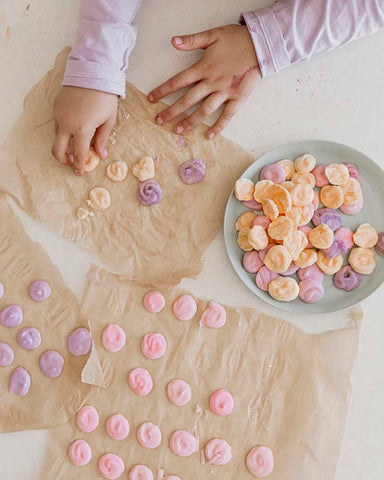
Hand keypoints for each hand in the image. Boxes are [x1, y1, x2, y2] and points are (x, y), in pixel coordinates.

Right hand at [52, 86, 117, 174]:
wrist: (92, 72)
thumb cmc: (105, 97)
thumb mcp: (108, 120)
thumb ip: (102, 139)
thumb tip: (101, 154)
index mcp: (82, 129)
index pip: (78, 154)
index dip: (79, 166)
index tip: (80, 172)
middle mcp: (67, 124)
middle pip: (57, 150)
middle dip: (63, 160)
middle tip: (71, 163)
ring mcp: (59, 115)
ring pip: (57, 136)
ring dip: (64, 144)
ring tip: (75, 144)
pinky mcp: (56, 106)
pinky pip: (57, 123)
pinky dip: (64, 130)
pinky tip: (74, 127)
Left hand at [148, 24, 260, 138]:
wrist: (261, 45)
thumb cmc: (236, 39)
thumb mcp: (212, 35)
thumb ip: (192, 40)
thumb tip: (173, 41)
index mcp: (203, 68)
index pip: (178, 81)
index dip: (163, 90)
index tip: (151, 98)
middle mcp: (211, 82)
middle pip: (187, 100)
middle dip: (171, 111)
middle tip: (159, 121)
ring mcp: (224, 92)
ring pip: (204, 110)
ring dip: (190, 122)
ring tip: (177, 131)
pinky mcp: (237, 98)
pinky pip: (226, 115)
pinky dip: (218, 126)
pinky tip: (209, 136)